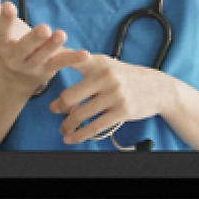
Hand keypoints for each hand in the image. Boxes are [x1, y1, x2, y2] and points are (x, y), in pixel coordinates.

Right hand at [0, 0, 88, 95]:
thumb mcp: (1, 26)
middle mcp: (13, 55)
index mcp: (0, 41)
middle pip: (21, 47)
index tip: (9, 5)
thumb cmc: (11, 40)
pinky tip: (85, 53)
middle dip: (32, 38)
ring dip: (51, 46)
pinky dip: (73, 59)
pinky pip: (60, 63)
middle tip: (44, 28)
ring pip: (41, 56)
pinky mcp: (47, 69)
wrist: (16, 76)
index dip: (3, 18)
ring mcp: (30, 64)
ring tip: (61, 34)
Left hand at [50, 55, 173, 144]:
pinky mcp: (122, 111)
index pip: (73, 59)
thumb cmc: (128, 77)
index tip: (38, 64)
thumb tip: (58, 79)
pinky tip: (71, 138)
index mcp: (100, 62)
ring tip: (63, 129)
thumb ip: (85, 69)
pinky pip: (94, 126)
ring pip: (80, 114)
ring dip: (67, 125)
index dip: (55, 60)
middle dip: (58, 106)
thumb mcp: (109, 65)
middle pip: (70, 95)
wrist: (160, 88)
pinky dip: (80, 135)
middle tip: (54, 110)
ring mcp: (114, 94)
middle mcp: (106, 76)